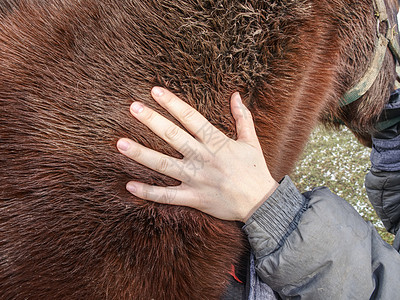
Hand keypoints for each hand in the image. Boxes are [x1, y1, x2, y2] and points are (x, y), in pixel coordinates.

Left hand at [117, 87, 278, 221]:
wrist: (261, 202)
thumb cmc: (255, 170)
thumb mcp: (251, 140)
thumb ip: (242, 117)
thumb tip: (236, 95)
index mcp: (216, 142)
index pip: (190, 117)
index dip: (172, 103)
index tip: (155, 91)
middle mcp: (202, 158)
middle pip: (173, 136)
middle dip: (152, 121)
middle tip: (133, 108)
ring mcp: (196, 179)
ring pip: (164, 165)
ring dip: (142, 154)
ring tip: (120, 144)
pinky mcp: (194, 198)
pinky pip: (168, 196)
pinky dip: (149, 192)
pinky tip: (129, 185)